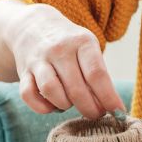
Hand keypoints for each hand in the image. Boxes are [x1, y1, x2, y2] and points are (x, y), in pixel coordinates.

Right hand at [4, 3, 125, 117]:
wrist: (33, 26)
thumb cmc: (70, 44)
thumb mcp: (88, 49)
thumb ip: (98, 75)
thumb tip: (111, 107)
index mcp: (82, 42)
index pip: (97, 74)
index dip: (108, 97)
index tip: (118, 112)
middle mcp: (59, 50)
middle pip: (76, 88)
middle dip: (89, 108)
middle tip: (95, 115)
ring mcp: (39, 60)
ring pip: (51, 91)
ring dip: (64, 105)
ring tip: (71, 104)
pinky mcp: (24, 72)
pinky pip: (28, 95)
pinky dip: (41, 107)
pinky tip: (52, 106)